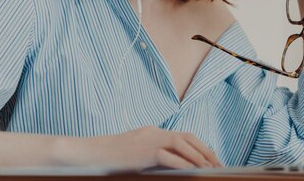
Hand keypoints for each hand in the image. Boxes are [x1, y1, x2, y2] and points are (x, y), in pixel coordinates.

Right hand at [74, 126, 221, 169]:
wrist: (84, 155)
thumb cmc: (106, 160)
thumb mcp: (133, 157)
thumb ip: (152, 158)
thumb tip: (174, 167)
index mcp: (152, 133)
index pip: (183, 136)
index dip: (200, 147)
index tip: (212, 159)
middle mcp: (153, 133)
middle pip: (188, 137)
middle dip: (206, 151)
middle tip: (219, 165)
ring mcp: (148, 140)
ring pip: (182, 143)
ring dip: (199, 156)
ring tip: (211, 168)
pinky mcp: (142, 152)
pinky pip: (168, 156)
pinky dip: (183, 162)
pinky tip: (193, 171)